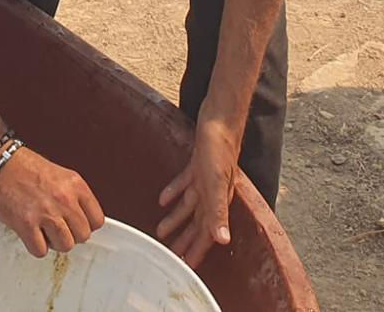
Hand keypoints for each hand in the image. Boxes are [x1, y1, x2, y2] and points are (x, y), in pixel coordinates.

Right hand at [0, 145, 104, 256]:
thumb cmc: (25, 167)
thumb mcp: (61, 175)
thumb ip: (74, 197)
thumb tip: (82, 221)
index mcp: (75, 185)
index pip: (97, 221)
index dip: (85, 225)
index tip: (75, 224)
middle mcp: (64, 199)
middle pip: (83, 236)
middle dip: (70, 235)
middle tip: (57, 227)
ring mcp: (46, 212)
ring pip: (66, 246)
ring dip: (54, 243)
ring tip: (44, 231)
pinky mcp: (26, 224)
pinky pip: (41, 250)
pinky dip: (35, 246)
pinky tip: (31, 233)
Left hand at [157, 115, 239, 268]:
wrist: (220, 116)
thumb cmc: (219, 147)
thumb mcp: (216, 180)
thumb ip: (218, 211)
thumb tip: (223, 241)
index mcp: (218, 199)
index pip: (207, 233)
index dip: (198, 251)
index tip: (187, 268)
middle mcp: (213, 192)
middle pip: (198, 223)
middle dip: (186, 241)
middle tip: (172, 257)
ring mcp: (205, 177)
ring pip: (189, 205)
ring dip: (176, 219)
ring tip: (160, 232)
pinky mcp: (198, 162)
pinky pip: (185, 183)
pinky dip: (174, 192)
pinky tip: (162, 199)